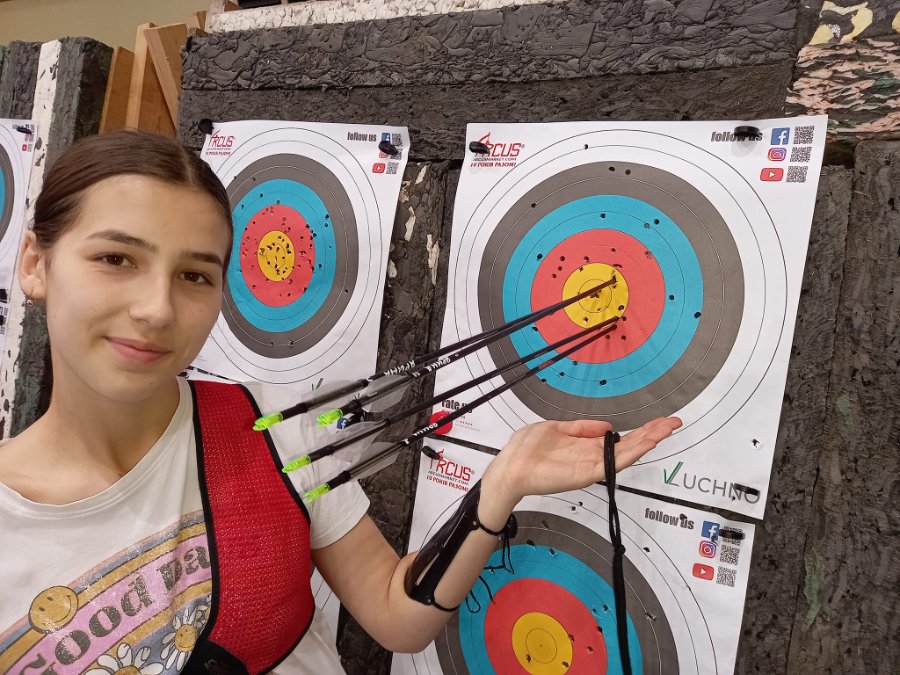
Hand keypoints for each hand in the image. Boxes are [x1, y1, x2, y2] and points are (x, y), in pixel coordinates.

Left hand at [481, 417, 681, 509]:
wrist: (511, 468)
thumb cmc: (527, 450)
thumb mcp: (557, 428)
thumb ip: (582, 429)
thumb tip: (606, 426)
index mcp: (587, 446)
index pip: (621, 438)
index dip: (641, 430)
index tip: (661, 421)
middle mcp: (594, 457)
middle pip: (630, 445)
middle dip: (653, 433)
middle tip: (675, 422)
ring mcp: (592, 466)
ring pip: (627, 454)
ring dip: (648, 441)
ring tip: (667, 430)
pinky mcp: (586, 474)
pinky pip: (613, 463)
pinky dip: (631, 453)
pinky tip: (645, 443)